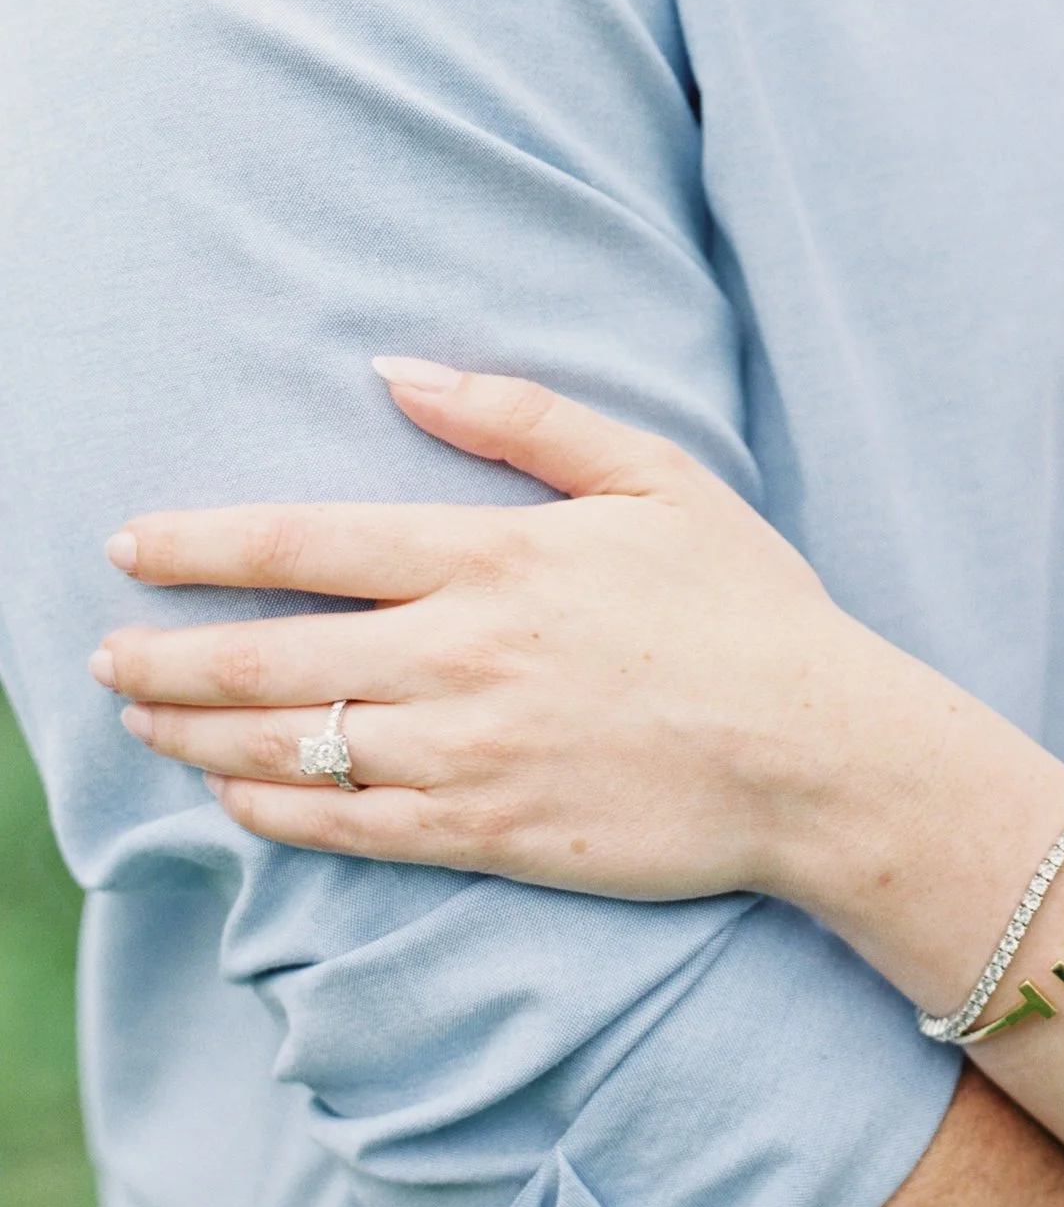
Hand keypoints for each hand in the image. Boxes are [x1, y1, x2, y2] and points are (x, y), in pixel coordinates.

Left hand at [91, 365, 897, 901]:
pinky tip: (231, 793)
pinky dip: (270, 809)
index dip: (202, 544)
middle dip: (168, 652)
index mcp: (495, 556)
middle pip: (270, 653)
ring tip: (141, 715)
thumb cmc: (743, 602)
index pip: (307, 540)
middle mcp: (462, 655)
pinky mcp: (487, 834)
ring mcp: (468, 754)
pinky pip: (344, 828)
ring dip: (196, 730)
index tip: (131, 546)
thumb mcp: (654, 473)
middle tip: (105, 652)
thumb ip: (522, 415)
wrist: (816, 753)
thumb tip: (399, 372)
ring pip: (290, 744)